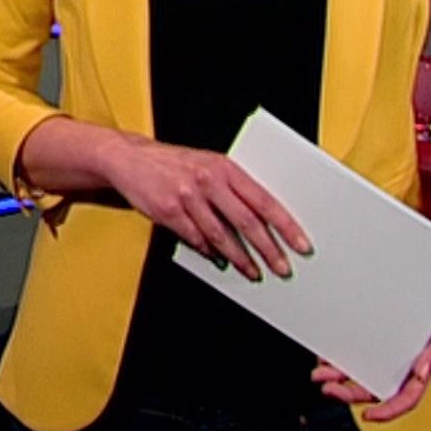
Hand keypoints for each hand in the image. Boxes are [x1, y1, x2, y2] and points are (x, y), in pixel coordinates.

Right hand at [100, 136, 311, 281]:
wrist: (130, 158)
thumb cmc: (174, 164)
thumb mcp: (209, 164)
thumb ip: (234, 189)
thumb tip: (264, 221)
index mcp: (225, 167)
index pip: (265, 200)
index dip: (286, 225)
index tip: (301, 245)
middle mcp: (208, 180)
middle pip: (247, 222)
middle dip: (269, 250)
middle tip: (282, 268)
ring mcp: (187, 196)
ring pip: (222, 236)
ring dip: (241, 259)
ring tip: (253, 272)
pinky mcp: (168, 211)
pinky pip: (195, 239)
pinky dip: (209, 252)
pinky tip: (219, 260)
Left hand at [311, 271, 430, 419]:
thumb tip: (421, 373)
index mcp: (423, 366)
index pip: (406, 397)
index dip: (388, 411)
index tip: (369, 415)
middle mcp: (403, 361)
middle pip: (376, 387)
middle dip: (349, 392)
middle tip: (327, 387)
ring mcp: (389, 348)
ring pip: (362, 370)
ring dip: (340, 375)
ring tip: (320, 371)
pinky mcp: (377, 331)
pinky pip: (357, 348)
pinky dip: (341, 353)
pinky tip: (327, 352)